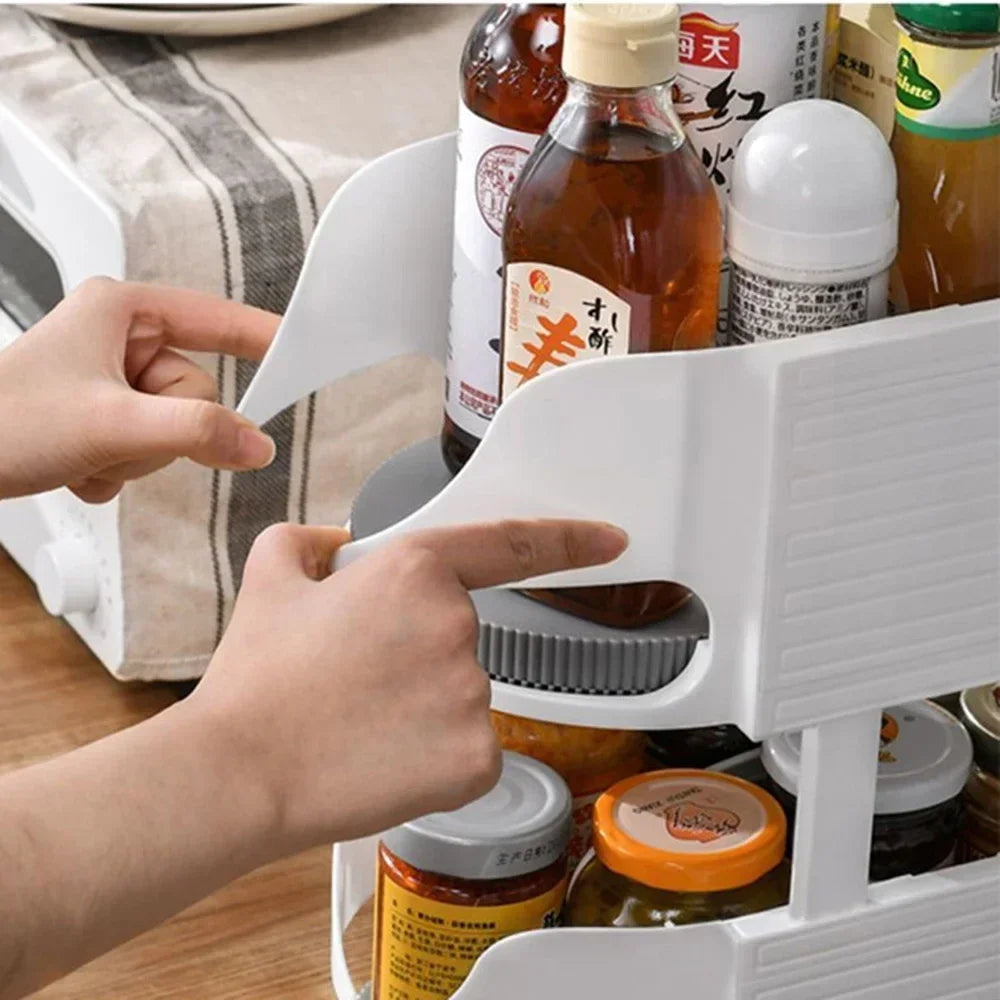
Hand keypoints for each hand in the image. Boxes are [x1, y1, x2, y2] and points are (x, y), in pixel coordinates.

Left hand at [0, 277, 278, 501]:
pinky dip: (118, 469)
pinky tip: (79, 465)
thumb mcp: (112, 424)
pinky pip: (149, 448)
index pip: (216, 321)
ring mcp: (111, 380)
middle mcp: (119, 340)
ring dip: (137, 456)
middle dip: (164, 429)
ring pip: (177, 426)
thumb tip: (256, 444)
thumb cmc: (1, 422)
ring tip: (89, 452)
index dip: (261, 338)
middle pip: (198, 390)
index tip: (305, 348)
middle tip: (118, 436)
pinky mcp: (103, 416)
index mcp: (121, 312)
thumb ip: (196, 431)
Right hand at [191, 518, 628, 851]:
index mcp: (416, 571)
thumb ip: (310, 540)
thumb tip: (336, 542)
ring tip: (360, 722)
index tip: (609, 540)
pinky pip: (472, 749)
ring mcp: (473, 695)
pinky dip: (436, 756)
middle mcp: (457, 626)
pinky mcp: (477, 759)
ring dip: (425, 706)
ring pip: (465, 695)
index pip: (512, 545)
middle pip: (463, 635)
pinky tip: (384, 758)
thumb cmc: (256, 681)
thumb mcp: (271, 578)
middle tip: (358, 680)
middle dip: (420, 653)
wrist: (238, 772)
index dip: (570, 540)